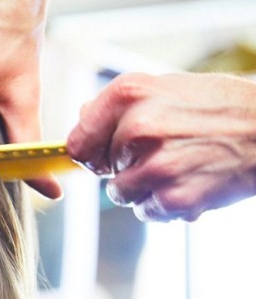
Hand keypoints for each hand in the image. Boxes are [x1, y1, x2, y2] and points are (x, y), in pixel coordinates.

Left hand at [67, 72, 255, 221]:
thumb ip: (120, 105)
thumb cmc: (221, 107)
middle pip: (101, 170)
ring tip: (176, 168)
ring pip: (120, 194)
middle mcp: (137, 127)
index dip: (90, 153)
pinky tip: (190, 182)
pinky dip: (164, 204)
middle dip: (124, 167)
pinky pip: (147, 211)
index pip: (78, 142)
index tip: (103, 156)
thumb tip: (84, 118)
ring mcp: (156, 164)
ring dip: (142, 189)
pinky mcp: (175, 196)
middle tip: (162, 153)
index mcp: (128, 95)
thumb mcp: (165, 87)